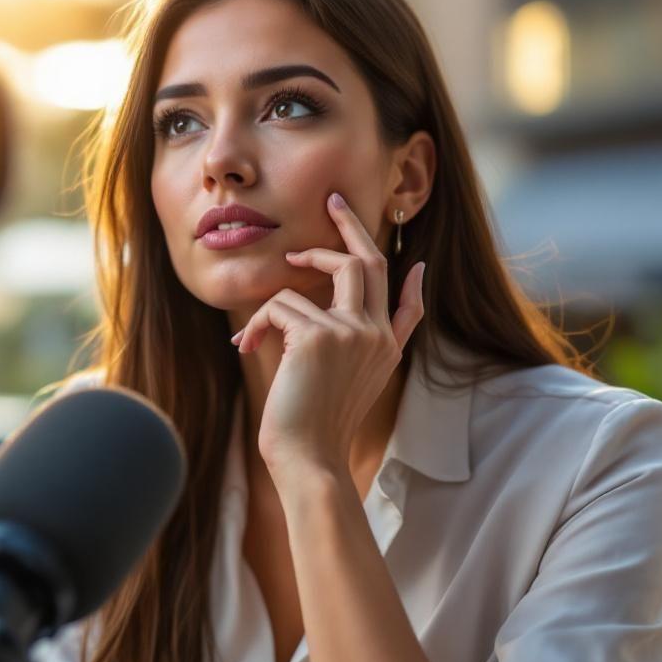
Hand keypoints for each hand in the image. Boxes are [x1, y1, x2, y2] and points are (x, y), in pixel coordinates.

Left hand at [230, 191, 425, 478]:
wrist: (308, 461)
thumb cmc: (316, 430)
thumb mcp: (349, 387)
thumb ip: (354, 350)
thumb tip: (349, 329)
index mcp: (385, 349)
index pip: (406, 303)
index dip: (411, 280)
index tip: (415, 261)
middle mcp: (376, 334)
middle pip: (370, 261)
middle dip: (350, 224)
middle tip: (332, 200)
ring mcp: (353, 331)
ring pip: (322, 273)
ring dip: (279, 294)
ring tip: (252, 334)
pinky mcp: (318, 336)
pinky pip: (280, 304)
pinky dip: (256, 324)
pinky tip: (245, 348)